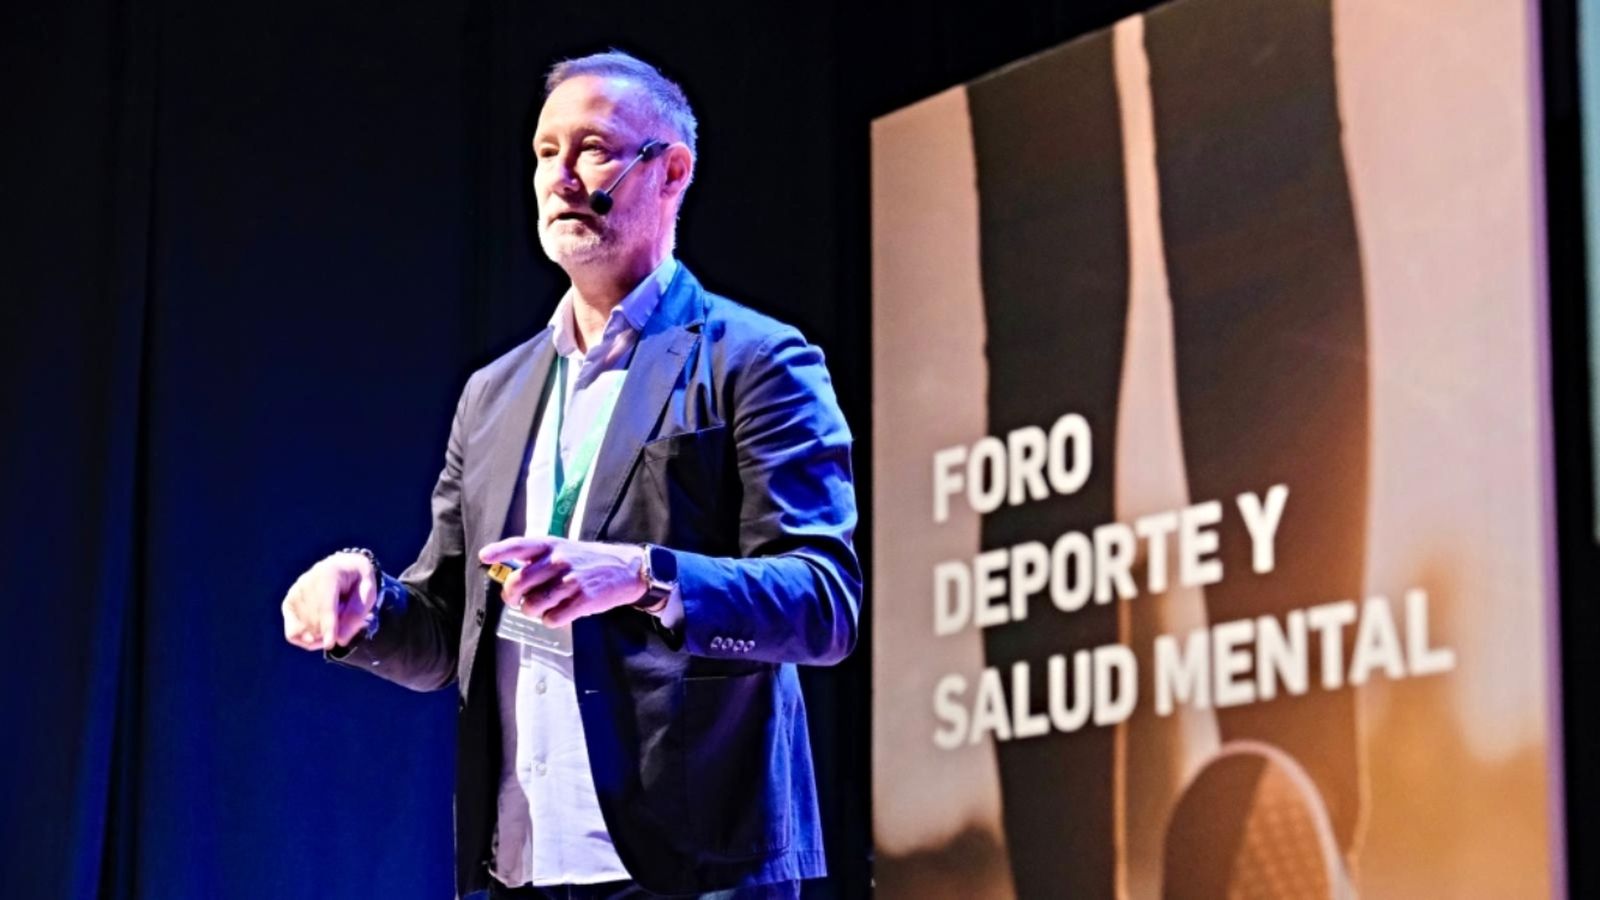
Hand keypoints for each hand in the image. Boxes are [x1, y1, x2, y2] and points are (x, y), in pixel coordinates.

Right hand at [281, 552, 377, 650]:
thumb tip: (339, 640)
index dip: (327, 626)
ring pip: (302, 628)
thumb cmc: (358, 580)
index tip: (330, 643)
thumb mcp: (368, 592)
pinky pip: (292, 633)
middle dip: (331, 632)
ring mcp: (294, 593)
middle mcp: (306, 581)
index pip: (324, 604)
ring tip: (338, 625)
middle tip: (351, 626)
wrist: (343, 567)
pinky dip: (306, 640)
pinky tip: (320, 637)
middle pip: (313, 619)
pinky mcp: (288, 604)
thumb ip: (356, 614)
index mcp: (328, 572)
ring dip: (322, 636)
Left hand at [479, 536, 645, 627]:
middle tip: (517, 601)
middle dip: (512, 597)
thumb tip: (510, 577)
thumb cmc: (588, 561)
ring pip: (532, 605)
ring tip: (542, 608)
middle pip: (518, 583)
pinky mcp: (582, 600)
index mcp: (550, 545)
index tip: (484, 557)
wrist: (625, 569)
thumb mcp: (564, 549)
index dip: (500, 550)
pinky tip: (559, 613)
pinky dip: (550, 620)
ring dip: (532, 611)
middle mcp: (558, 560)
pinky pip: (552, 618)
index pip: (519, 545)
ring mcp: (570, 580)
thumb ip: (539, 561)